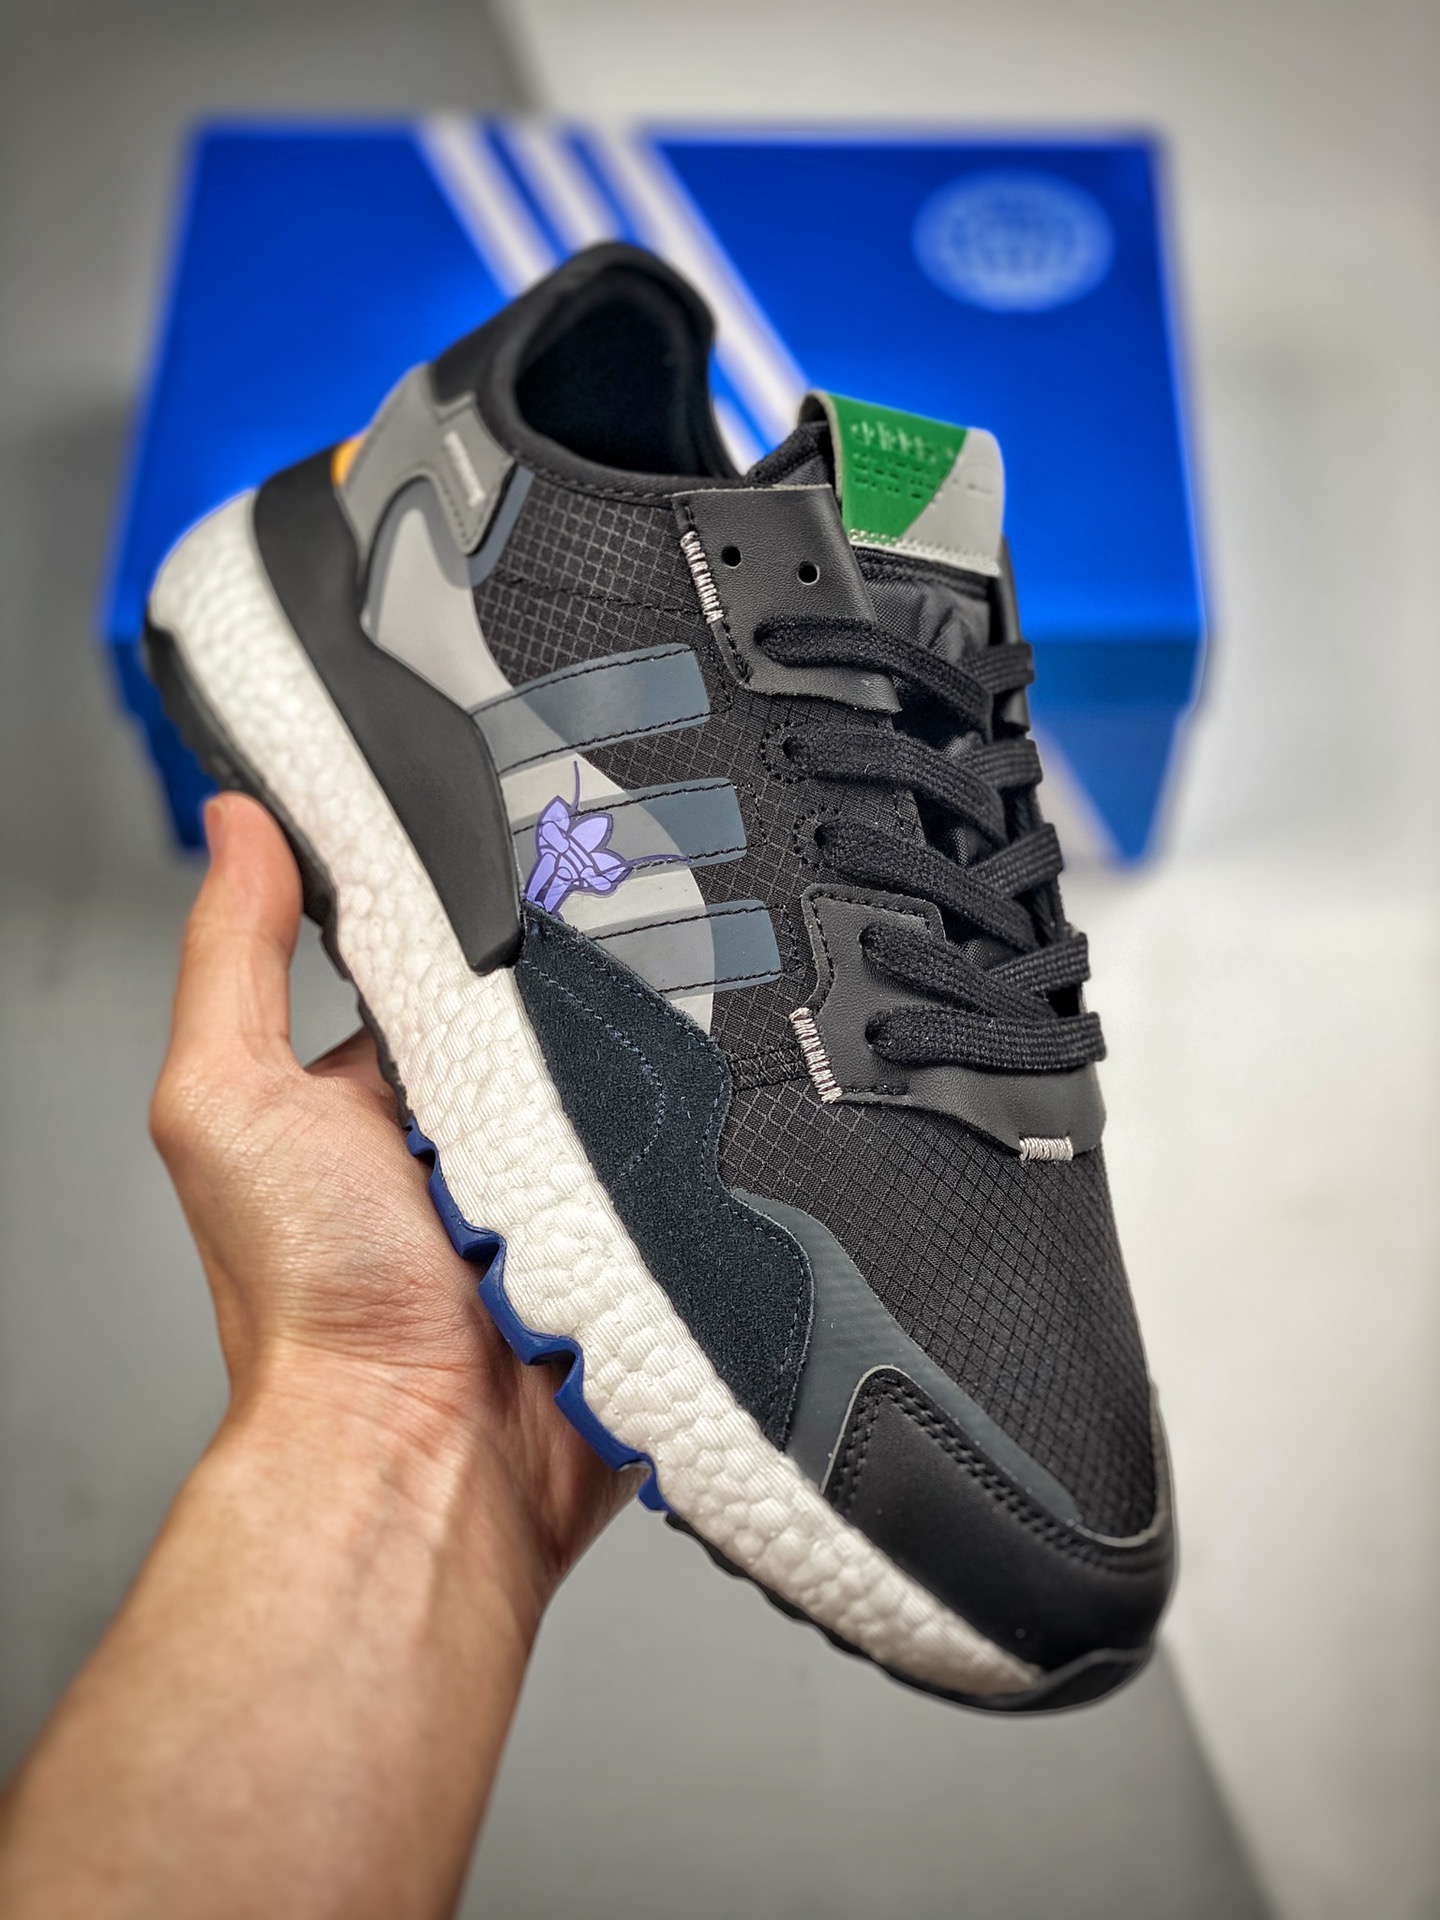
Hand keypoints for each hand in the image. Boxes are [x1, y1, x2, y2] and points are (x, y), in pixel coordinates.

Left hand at [151, 792, 627, 1619]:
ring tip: (637, 1044)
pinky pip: (684, 1163)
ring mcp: (559, 1190)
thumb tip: (239, 827)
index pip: (437, 961)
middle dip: (579, 976)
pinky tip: (690, 1115)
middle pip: (546, 1011)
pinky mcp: (632, 1241)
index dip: (474, 904)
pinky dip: (694, 1142)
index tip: (517, 834)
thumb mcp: (230, 1104)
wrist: (423, 1461)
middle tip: (613, 931)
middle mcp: (469, 1137)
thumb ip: (235, 961)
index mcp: (378, 1094)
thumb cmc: (311, 1309)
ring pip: (628, 1078)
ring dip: (641, 1062)